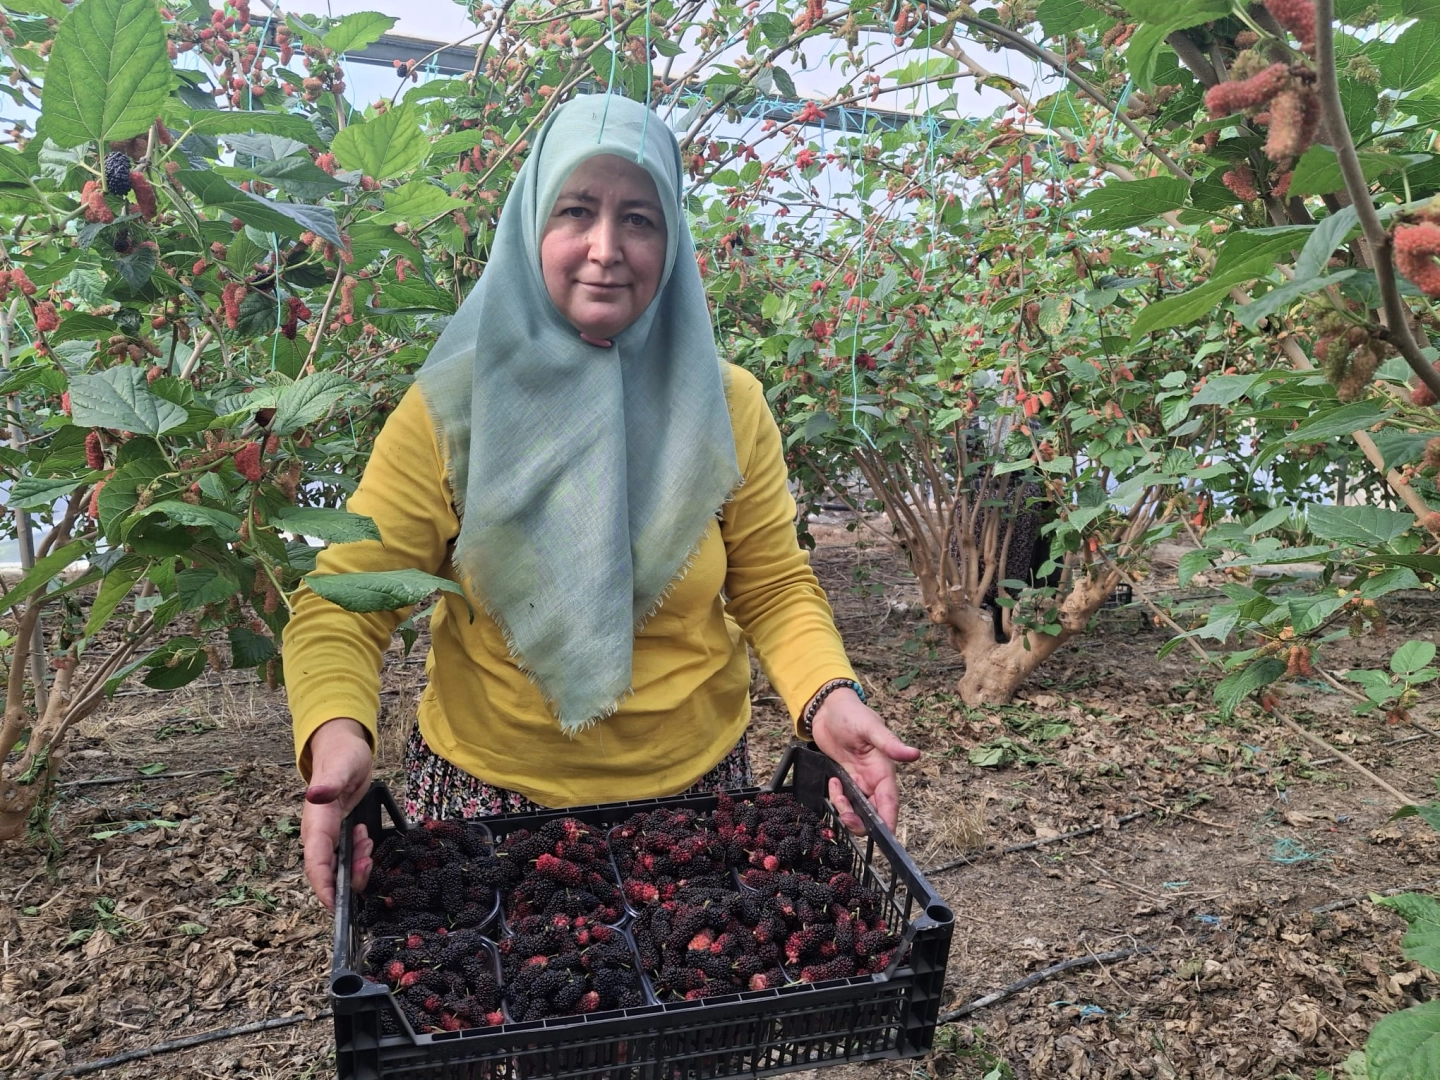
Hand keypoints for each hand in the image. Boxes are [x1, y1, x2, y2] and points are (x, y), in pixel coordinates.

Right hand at [300, 718, 373, 911]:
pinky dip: (359, 857)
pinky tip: (368, 843)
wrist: (344, 749)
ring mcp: (330, 835)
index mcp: (316, 822)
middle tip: (369, 862)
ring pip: (338, 867)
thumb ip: (331, 782)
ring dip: (356, 866)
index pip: (316, 861)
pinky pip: (347, 857)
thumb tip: (315, 795)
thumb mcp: (342, 766)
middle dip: (349, 877)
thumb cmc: (342, 756)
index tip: (335, 905)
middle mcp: (319, 833)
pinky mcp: (340, 834)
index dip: (323, 885)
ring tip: (368, 847)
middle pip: (328, 871)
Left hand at [809, 688, 919, 834]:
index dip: (889, 822)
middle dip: (861, 821)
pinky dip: (838, 799)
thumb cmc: (851, 714)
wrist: (827, 709)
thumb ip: (889, 743)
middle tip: (845, 814)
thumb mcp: (870, 727)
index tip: (884, 838)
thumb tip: (915, 754)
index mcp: (884, 770)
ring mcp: (860, 781)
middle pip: (875, 813)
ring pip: (859, 810)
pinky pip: (845, 800)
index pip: (890, 803)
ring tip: (836, 792)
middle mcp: (874, 780)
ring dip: (847, 811)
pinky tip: (832, 782)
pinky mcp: (846, 780)